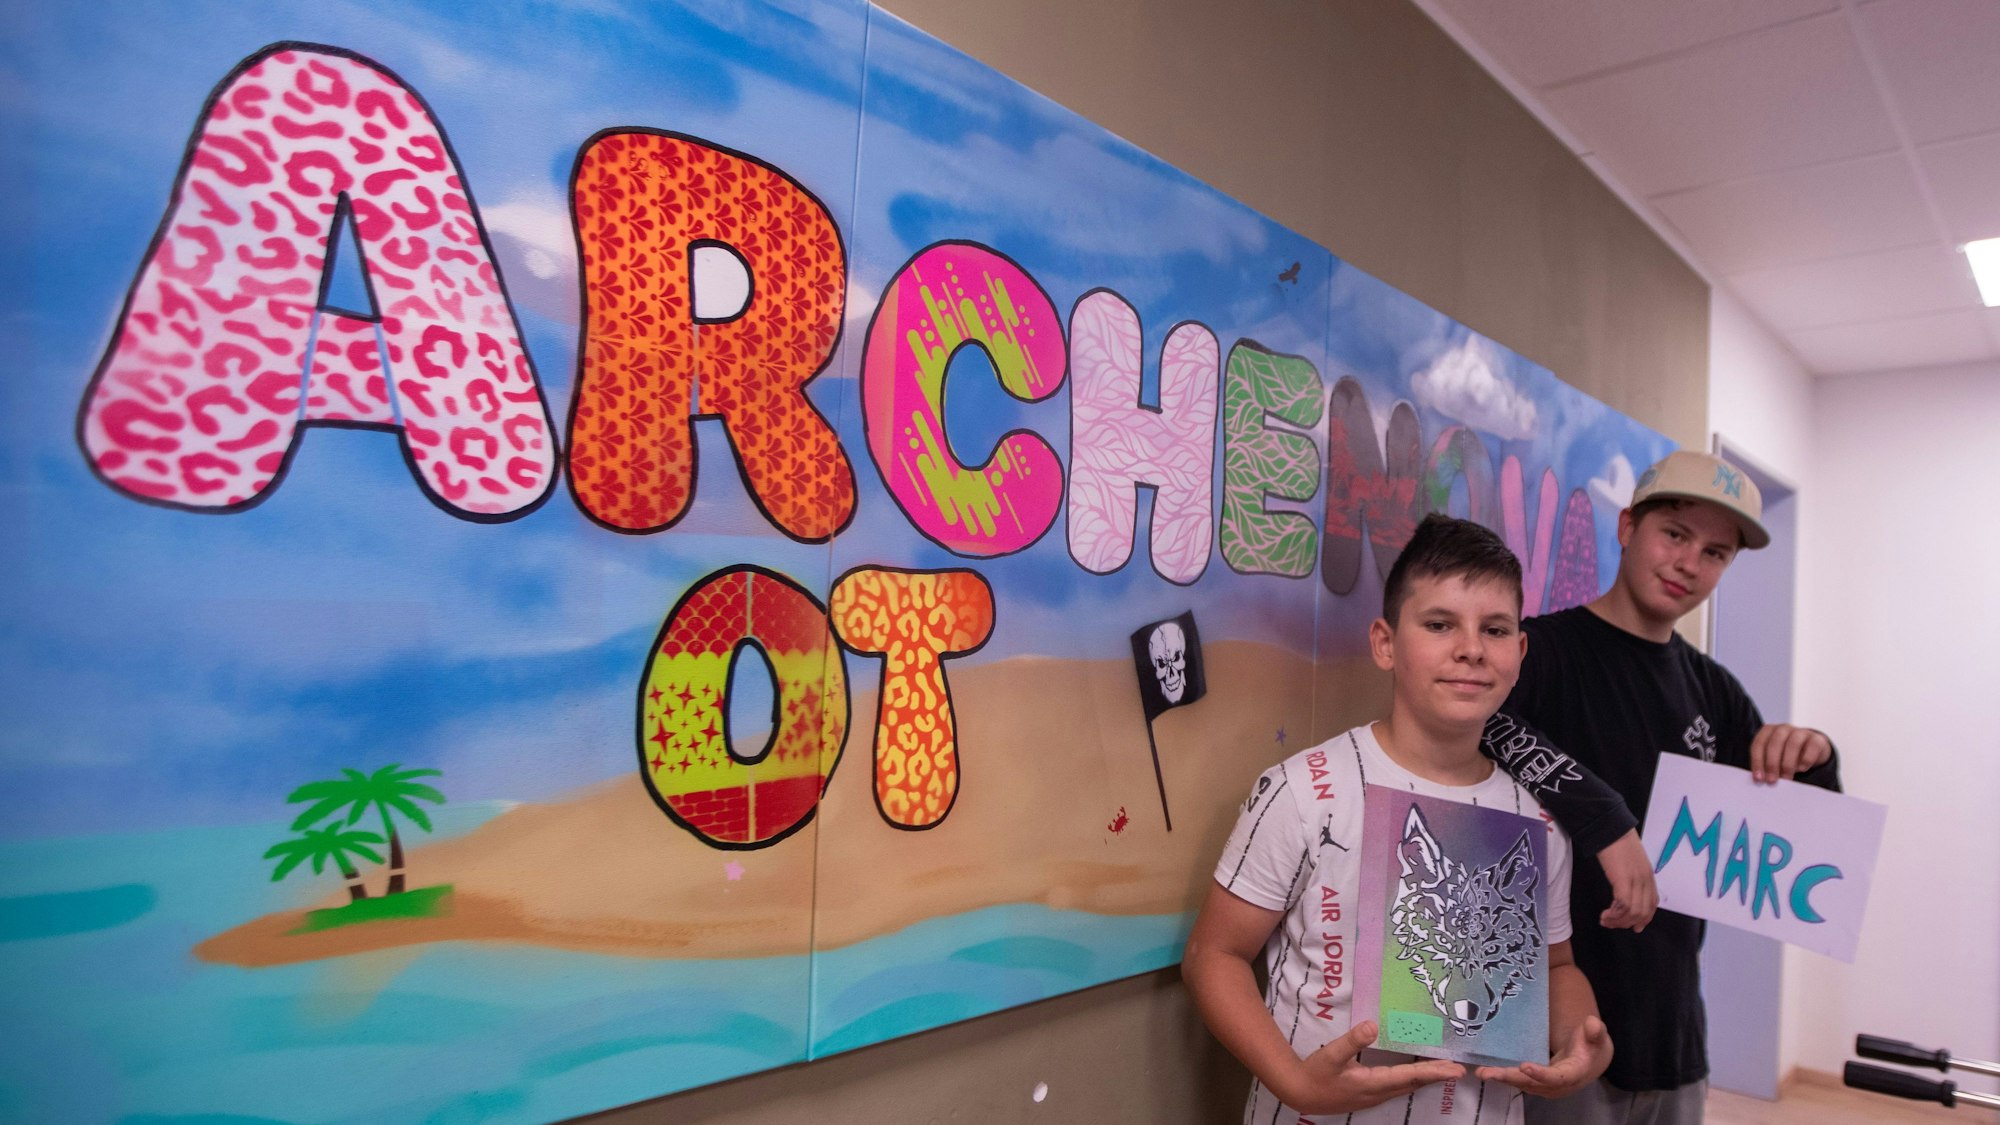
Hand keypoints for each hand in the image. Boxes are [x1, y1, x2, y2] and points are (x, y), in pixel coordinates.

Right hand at [1281, 1020, 1464, 1114]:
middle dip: (1437, 1076)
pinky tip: (1415, 1075)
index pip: (1410, 1076)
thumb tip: (1373, 1024)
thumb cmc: (1315, 1074)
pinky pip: (1398, 1087)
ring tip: (1444, 1070)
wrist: (1299, 1092)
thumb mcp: (1331, 1054)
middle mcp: (1378, 1093)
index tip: (1455, 1070)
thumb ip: (1352, 1040)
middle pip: (1414, 1084)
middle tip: (1459, 1070)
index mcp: (1373, 1083)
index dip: (1434, 1072)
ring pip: (1407, 1087)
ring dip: (1426, 1079)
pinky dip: (1413, 1080)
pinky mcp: (1368, 1094)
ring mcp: (1374, 1096)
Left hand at [1476, 1015, 1611, 1097]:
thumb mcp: (1596, 1035)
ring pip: (1523, 1084)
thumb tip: (1592, 1025)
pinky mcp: (1537, 1084)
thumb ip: (1595, 1030)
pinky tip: (1487, 1071)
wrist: (1590, 1059)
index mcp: (1574, 1073)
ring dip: (1502, 1079)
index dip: (1541, 1074)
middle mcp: (1558, 1085)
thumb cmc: (1591, 1044)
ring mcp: (1546, 1087)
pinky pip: (1520, 1081)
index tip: (1524, 1066)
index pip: (1557, 1077)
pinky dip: (1504, 1077)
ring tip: (1482, 1072)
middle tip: (1488, 1073)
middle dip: (1510, 1078)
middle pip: (1533, 1084)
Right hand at [1595, 829, 1657, 931]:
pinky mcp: (1623, 879)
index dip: (1645, 918)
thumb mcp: (1630, 860)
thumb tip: (1626, 887)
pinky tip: (1605, 914)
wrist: (1609, 827)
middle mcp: (1645, 880)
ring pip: (1633, 911)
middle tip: (1613, 925)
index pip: (1652, 903)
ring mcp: (1635, 880)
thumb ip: (1632, 874)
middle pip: (1643, 911)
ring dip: (1618, 921)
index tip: (1635, 927)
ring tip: (1606, 921)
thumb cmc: (1616, 841)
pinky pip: (1622, 904)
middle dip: (1628, 923)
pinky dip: (1614, 914)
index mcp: (1648, 875)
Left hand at [1749, 724, 1831, 781]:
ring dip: (1788, 764)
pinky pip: (1812, 747)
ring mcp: (1800, 732)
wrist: (1810, 750)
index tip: (1759, 778)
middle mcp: (1783, 729)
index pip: (1759, 744)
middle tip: (1772, 780)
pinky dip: (1806, 759)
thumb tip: (1761, 780)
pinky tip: (1802, 769)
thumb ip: (1766, 766)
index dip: (1757, 761)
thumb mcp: (1774, 759)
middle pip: (1775, 743)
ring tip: (1787, 778)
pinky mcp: (1816, 739)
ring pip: (1792, 744)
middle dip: (1772, 763)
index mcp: (1768, 731)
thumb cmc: (1785, 755)